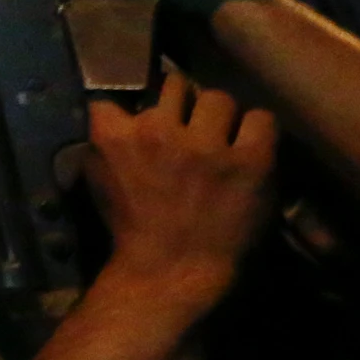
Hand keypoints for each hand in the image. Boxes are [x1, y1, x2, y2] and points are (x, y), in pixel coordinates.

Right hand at [80, 66, 275, 315]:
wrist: (173, 273)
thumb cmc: (133, 230)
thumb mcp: (97, 180)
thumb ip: (102, 142)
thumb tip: (112, 112)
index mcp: (117, 137)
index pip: (119, 95)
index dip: (135, 106)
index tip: (146, 116)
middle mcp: (160, 132)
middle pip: (177, 86)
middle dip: (184, 106)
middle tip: (193, 128)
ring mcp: (208, 147)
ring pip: (219, 98)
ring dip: (221, 119)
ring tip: (224, 140)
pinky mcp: (251, 162)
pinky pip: (262, 119)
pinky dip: (257, 132)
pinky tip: (252, 149)